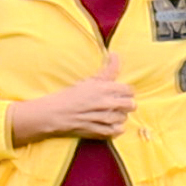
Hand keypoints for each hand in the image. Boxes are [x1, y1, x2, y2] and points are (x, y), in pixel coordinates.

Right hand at [8, 71, 136, 142]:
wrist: (54, 113)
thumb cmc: (71, 95)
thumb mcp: (90, 80)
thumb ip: (107, 69)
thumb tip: (115, 54)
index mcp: (103, 88)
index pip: (128, 90)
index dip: (126, 91)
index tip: (120, 93)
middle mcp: (105, 103)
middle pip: (130, 105)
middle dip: (127, 104)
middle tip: (119, 104)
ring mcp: (102, 118)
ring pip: (124, 118)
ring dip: (120, 116)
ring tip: (113, 113)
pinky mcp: (98, 131)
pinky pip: (116, 131)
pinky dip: (116, 128)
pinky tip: (112, 124)